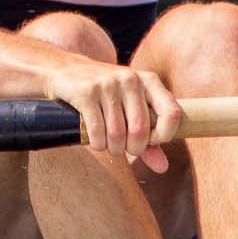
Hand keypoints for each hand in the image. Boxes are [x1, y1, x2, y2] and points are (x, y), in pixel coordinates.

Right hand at [44, 59, 180, 172]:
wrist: (65, 71)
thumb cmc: (106, 96)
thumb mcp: (131, 109)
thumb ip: (150, 138)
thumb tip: (162, 168)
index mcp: (149, 80)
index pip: (172, 113)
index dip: (163, 136)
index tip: (150, 141)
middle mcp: (130, 79)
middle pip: (141, 130)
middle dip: (133, 148)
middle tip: (125, 149)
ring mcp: (106, 84)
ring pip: (117, 134)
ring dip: (113, 148)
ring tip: (109, 145)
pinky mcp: (85, 92)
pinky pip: (97, 131)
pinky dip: (98, 144)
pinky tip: (96, 141)